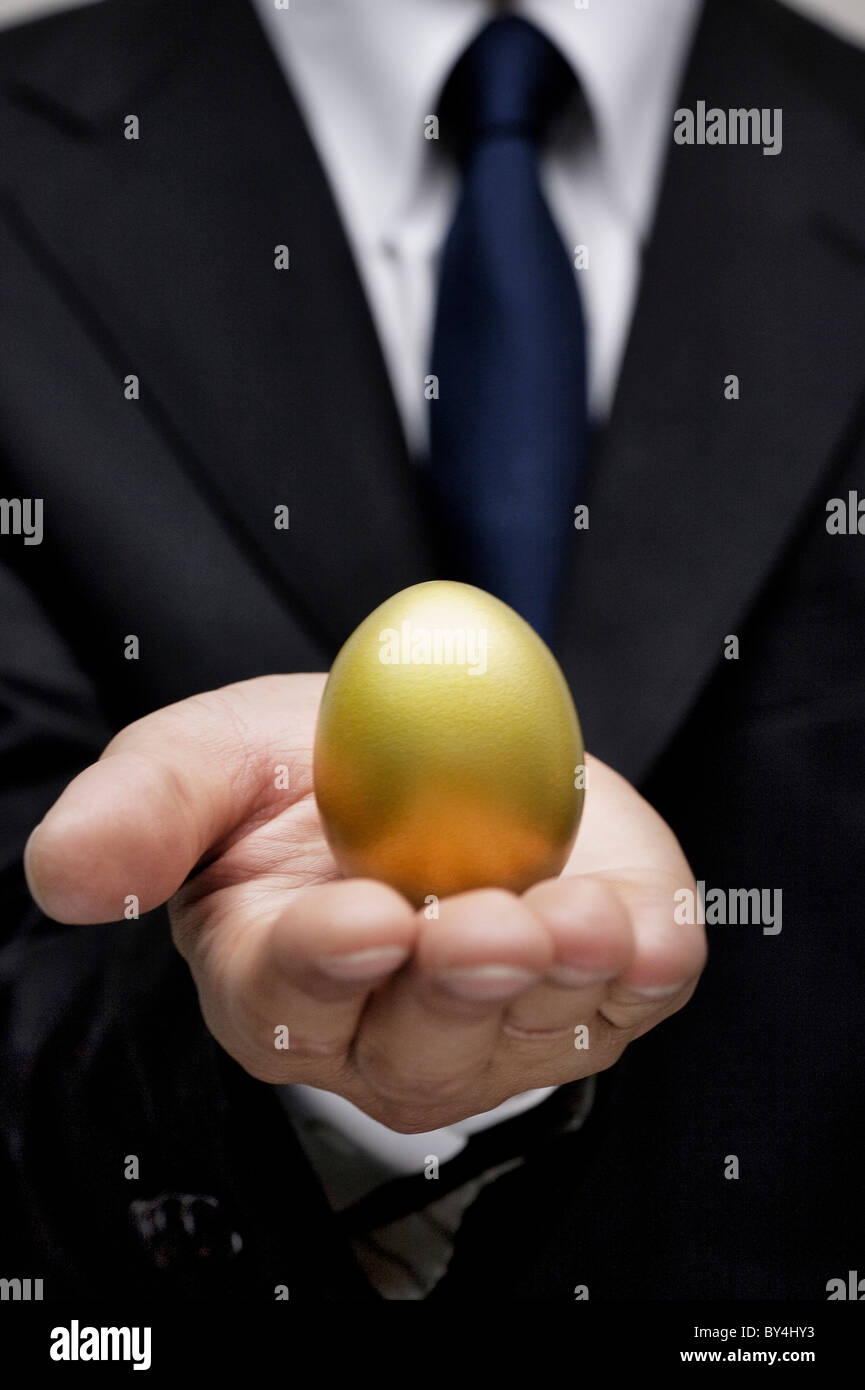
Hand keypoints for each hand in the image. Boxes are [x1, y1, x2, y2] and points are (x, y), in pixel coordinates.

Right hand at [24, 674, 705, 1132]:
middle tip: (484, 926)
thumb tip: (68, 875)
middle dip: (455, 985)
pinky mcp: (592, 992)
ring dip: (562, 980)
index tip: (364, 919)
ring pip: (533, 1030)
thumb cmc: (303, 771)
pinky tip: (648, 934)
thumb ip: (142, 813)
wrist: (430, 752)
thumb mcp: (209, 761)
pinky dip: (647, 973)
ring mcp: (499, 1026)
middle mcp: (387, 1031)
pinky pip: (629, 1005)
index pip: (290, 996)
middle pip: (421, 1036)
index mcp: (276, 982)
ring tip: (583, 921)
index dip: (325, 964)